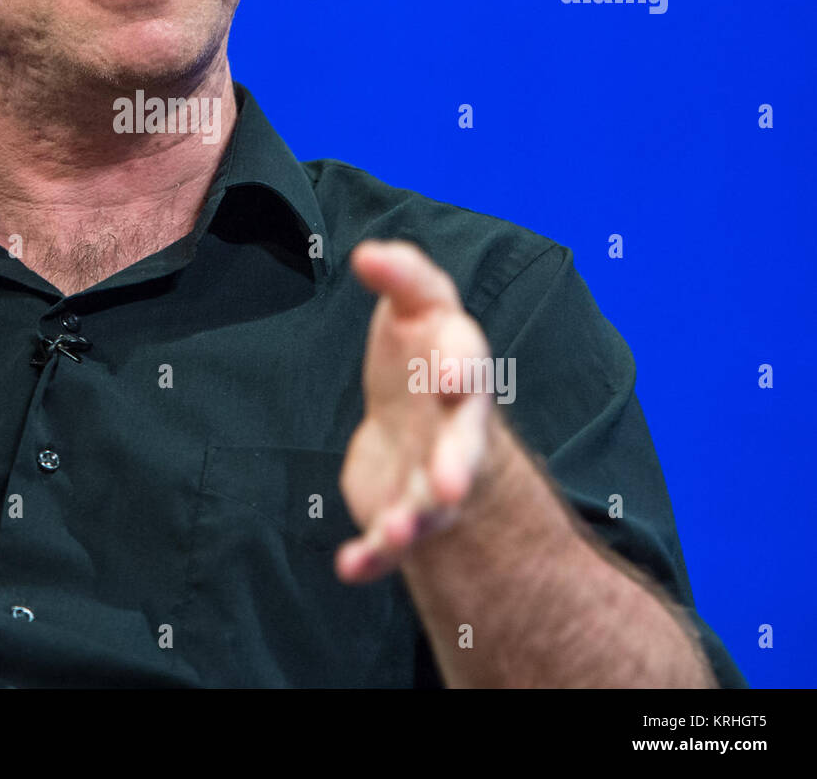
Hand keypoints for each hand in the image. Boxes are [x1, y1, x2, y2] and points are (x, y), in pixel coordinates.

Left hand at [336, 240, 497, 583]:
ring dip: (417, 519)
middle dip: (459, 466)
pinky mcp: (405, 513)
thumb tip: (367, 252)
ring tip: (396, 530)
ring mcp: (433, 476)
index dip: (463, 370)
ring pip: (433, 504)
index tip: (450, 376)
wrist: (423, 432)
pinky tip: (350, 568)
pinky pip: (393, 542)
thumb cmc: (420, 359)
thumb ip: (402, 278)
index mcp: (459, 370)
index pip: (469, 365)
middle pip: (465, 450)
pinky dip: (375, 557)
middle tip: (450, 485)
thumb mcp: (416, 309)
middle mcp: (456, 428)